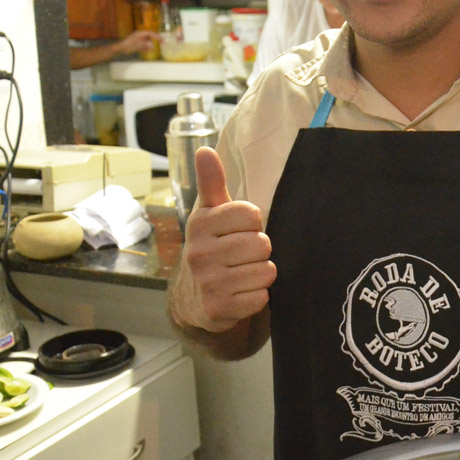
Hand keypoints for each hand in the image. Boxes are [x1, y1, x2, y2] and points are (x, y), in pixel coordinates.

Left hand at [115, 30, 158, 56]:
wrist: (120, 49)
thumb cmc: (127, 46)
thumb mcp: (136, 45)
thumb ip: (144, 45)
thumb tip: (152, 45)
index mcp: (140, 34)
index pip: (151, 33)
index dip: (157, 36)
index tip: (162, 41)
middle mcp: (140, 36)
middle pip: (150, 36)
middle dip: (156, 39)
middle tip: (163, 43)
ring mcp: (138, 39)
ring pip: (148, 40)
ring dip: (152, 44)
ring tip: (155, 48)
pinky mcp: (137, 44)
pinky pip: (144, 44)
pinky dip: (148, 47)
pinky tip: (149, 50)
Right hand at [180, 146, 276, 332]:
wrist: (193, 298)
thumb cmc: (211, 247)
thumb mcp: (209, 213)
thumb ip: (212, 183)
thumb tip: (204, 150)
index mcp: (200, 224)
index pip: (251, 214)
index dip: (253, 224)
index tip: (239, 230)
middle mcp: (199, 252)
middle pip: (262, 244)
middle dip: (259, 250)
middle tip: (242, 256)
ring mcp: (208, 282)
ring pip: (266, 271)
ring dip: (261, 274)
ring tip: (242, 273)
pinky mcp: (218, 308)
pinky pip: (262, 297)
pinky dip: (258, 296)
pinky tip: (241, 293)